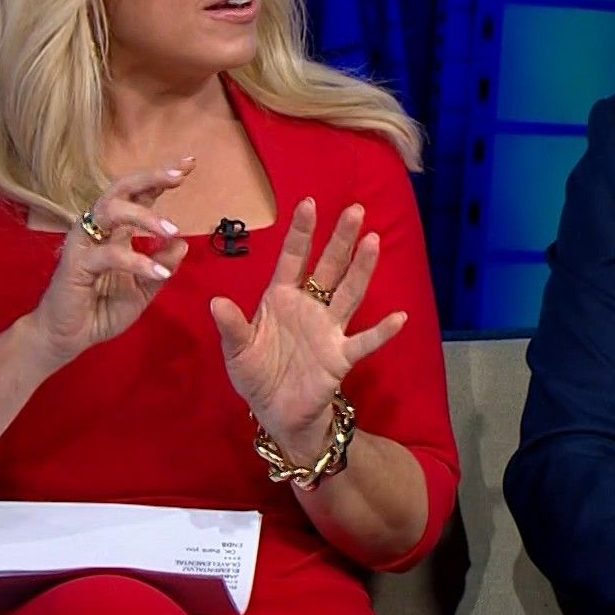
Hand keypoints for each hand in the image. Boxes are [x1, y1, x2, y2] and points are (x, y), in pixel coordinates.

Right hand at [23, 163, 192, 373]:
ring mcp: (84, 243)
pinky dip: (137, 261)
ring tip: (172, 229)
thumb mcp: (143, 289)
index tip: (189, 163)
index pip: (138, 195)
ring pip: (110, 210)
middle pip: (120, 188)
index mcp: (115, 231)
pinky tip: (160, 272)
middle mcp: (97, 229)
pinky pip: (109, 254)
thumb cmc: (100, 309)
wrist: (68, 338)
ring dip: (144, 216)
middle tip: (179, 176)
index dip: (161, 177)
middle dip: (150, 177)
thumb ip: (161, 265)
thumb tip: (182, 244)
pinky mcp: (76, 264)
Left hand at [210, 198, 407, 457]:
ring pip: (349, 294)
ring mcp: (329, 330)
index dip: (302, 232)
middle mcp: (310, 307)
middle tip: (355, 210)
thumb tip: (216, 302)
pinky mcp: (340, 356)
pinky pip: (364, 341)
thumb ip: (231, 327)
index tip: (309, 202)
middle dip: (340, 239)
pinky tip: (398, 318)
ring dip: (361, 269)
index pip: (294, 258)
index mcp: (281, 298)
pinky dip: (381, 332)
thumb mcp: (237, 351)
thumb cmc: (256, 374)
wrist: (276, 412)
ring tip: (373, 241)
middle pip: (329, 267)